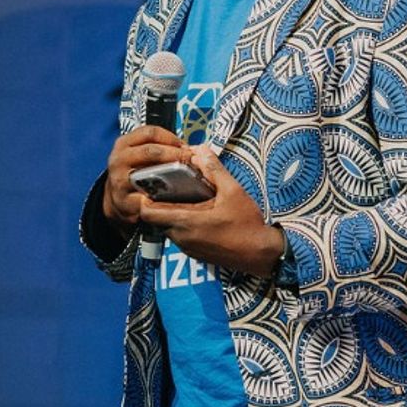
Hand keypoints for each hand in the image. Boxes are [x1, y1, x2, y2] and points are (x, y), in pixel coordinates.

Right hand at [102, 126, 193, 234]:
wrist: (117, 200)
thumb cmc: (136, 173)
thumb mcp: (139, 155)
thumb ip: (159, 149)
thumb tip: (190, 150)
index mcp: (124, 144)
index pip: (150, 132)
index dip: (171, 138)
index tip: (185, 146)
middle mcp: (119, 159)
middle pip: (151, 151)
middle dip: (175, 154)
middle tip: (191, 160)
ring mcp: (119, 180)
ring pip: (149, 173)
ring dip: (172, 174)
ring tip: (188, 176)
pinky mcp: (124, 201)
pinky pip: (148, 197)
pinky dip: (164, 196)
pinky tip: (176, 195)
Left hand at [140, 145, 285, 277]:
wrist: (261, 255)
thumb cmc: (247, 223)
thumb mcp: (234, 192)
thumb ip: (214, 170)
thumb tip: (199, 150)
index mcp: (186, 221)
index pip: (148, 213)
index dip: (145, 197)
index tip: (153, 183)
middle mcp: (181, 237)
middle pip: (156, 219)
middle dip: (159, 202)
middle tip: (169, 184)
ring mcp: (187, 248)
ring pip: (167, 227)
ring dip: (171, 213)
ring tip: (184, 196)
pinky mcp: (194, 253)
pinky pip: (179, 235)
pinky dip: (181, 223)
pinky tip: (197, 212)